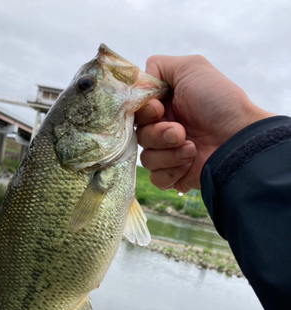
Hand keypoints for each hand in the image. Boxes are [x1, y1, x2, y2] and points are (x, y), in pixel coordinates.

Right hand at [136, 55, 274, 192]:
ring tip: (192, 148)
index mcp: (166, 106)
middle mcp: (165, 129)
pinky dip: (170, 171)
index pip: (136, 112)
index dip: (143, 113)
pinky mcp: (175, 176)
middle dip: (157, 134)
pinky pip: (156, 178)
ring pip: (145, 158)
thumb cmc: (219, 102)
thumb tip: (138, 83)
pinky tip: (188, 164)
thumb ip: (158, 66)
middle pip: (139, 135)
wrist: (239, 140)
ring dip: (167, 153)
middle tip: (180, 132)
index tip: (158, 110)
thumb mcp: (191, 68)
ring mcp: (169, 154)